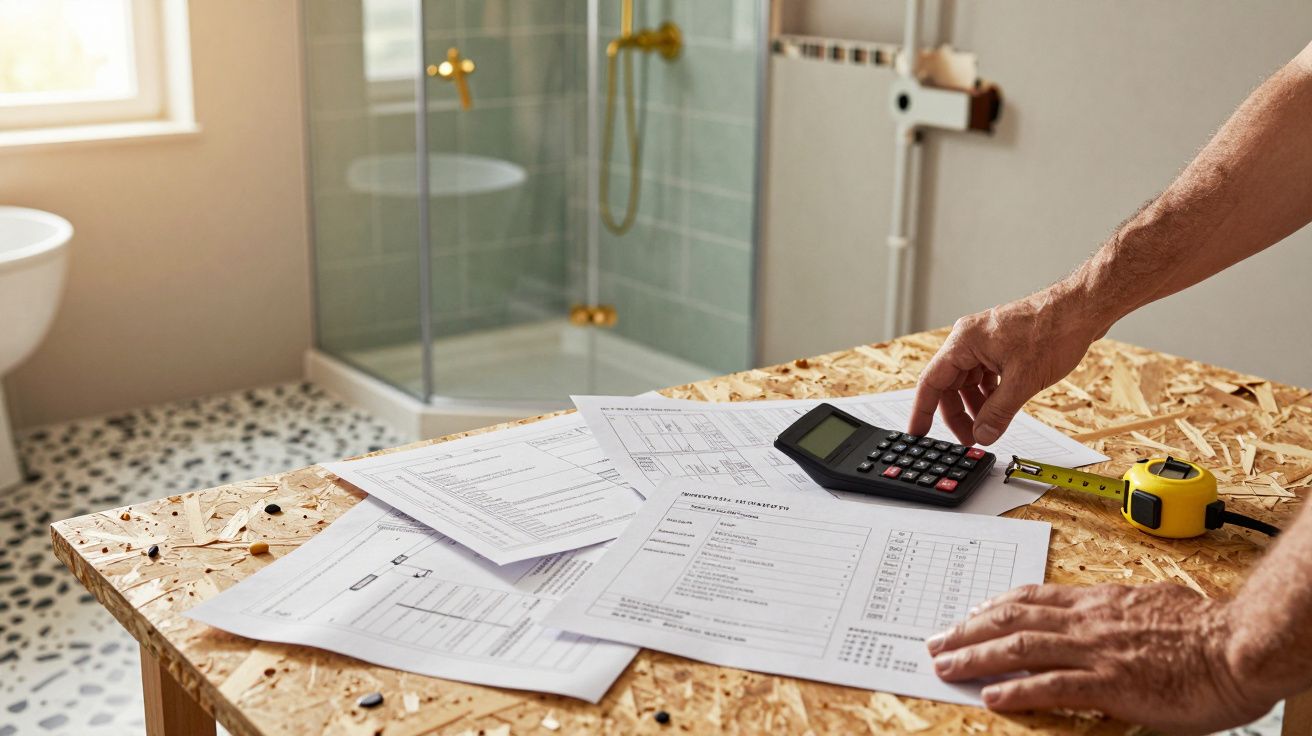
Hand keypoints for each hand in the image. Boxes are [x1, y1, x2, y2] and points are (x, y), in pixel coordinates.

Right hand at [908, 287, 1104, 444]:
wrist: (1082, 309)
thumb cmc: (1053, 330)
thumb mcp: (1023, 381)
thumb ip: (998, 412)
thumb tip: (983, 434)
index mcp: (964, 342)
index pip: (931, 381)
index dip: (922, 410)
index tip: (917, 432)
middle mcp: (969, 339)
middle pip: (949, 384)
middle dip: (958, 413)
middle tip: (969, 438)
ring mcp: (986, 341)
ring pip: (968, 381)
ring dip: (976, 405)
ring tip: (988, 426)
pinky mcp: (1002, 345)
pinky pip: (985, 374)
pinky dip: (990, 394)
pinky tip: (1001, 407)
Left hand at [926, 583, 1275, 734]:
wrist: (1238, 648)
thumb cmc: (1209, 632)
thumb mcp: (1159, 606)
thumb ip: (1129, 611)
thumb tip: (1122, 612)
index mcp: (1101, 603)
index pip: (1035, 598)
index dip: (997, 604)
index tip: (972, 610)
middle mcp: (1089, 622)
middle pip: (1014, 618)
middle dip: (969, 629)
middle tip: (938, 639)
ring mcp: (1096, 651)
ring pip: (1020, 647)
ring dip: (976, 655)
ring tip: (946, 665)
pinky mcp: (1109, 683)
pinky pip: (1052, 686)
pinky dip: (1017, 690)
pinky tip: (992, 696)